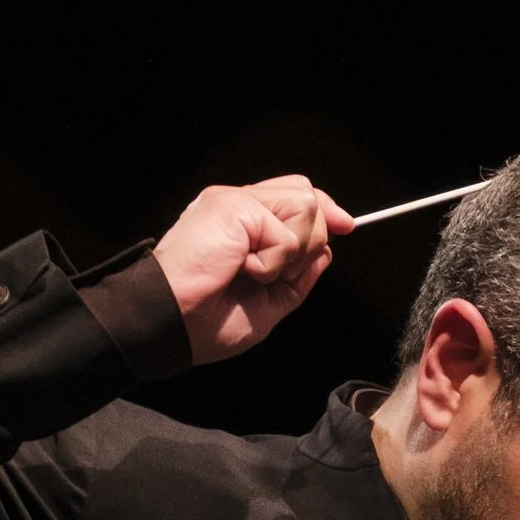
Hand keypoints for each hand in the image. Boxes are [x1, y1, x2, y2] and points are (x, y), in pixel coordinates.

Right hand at [151, 177, 348, 366]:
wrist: (174, 322)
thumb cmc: (206, 320)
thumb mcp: (269, 301)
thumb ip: (298, 273)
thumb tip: (328, 250)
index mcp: (243, 224)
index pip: (296, 197)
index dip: (324, 212)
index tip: (346, 226)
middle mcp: (239, 206)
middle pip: (306, 196)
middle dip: (308, 240)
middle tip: (273, 273)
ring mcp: (235, 202)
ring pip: (305, 209)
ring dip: (289, 255)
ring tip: (253, 272)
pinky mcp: (234, 205)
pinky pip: (287, 232)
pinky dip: (274, 262)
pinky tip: (243, 269)